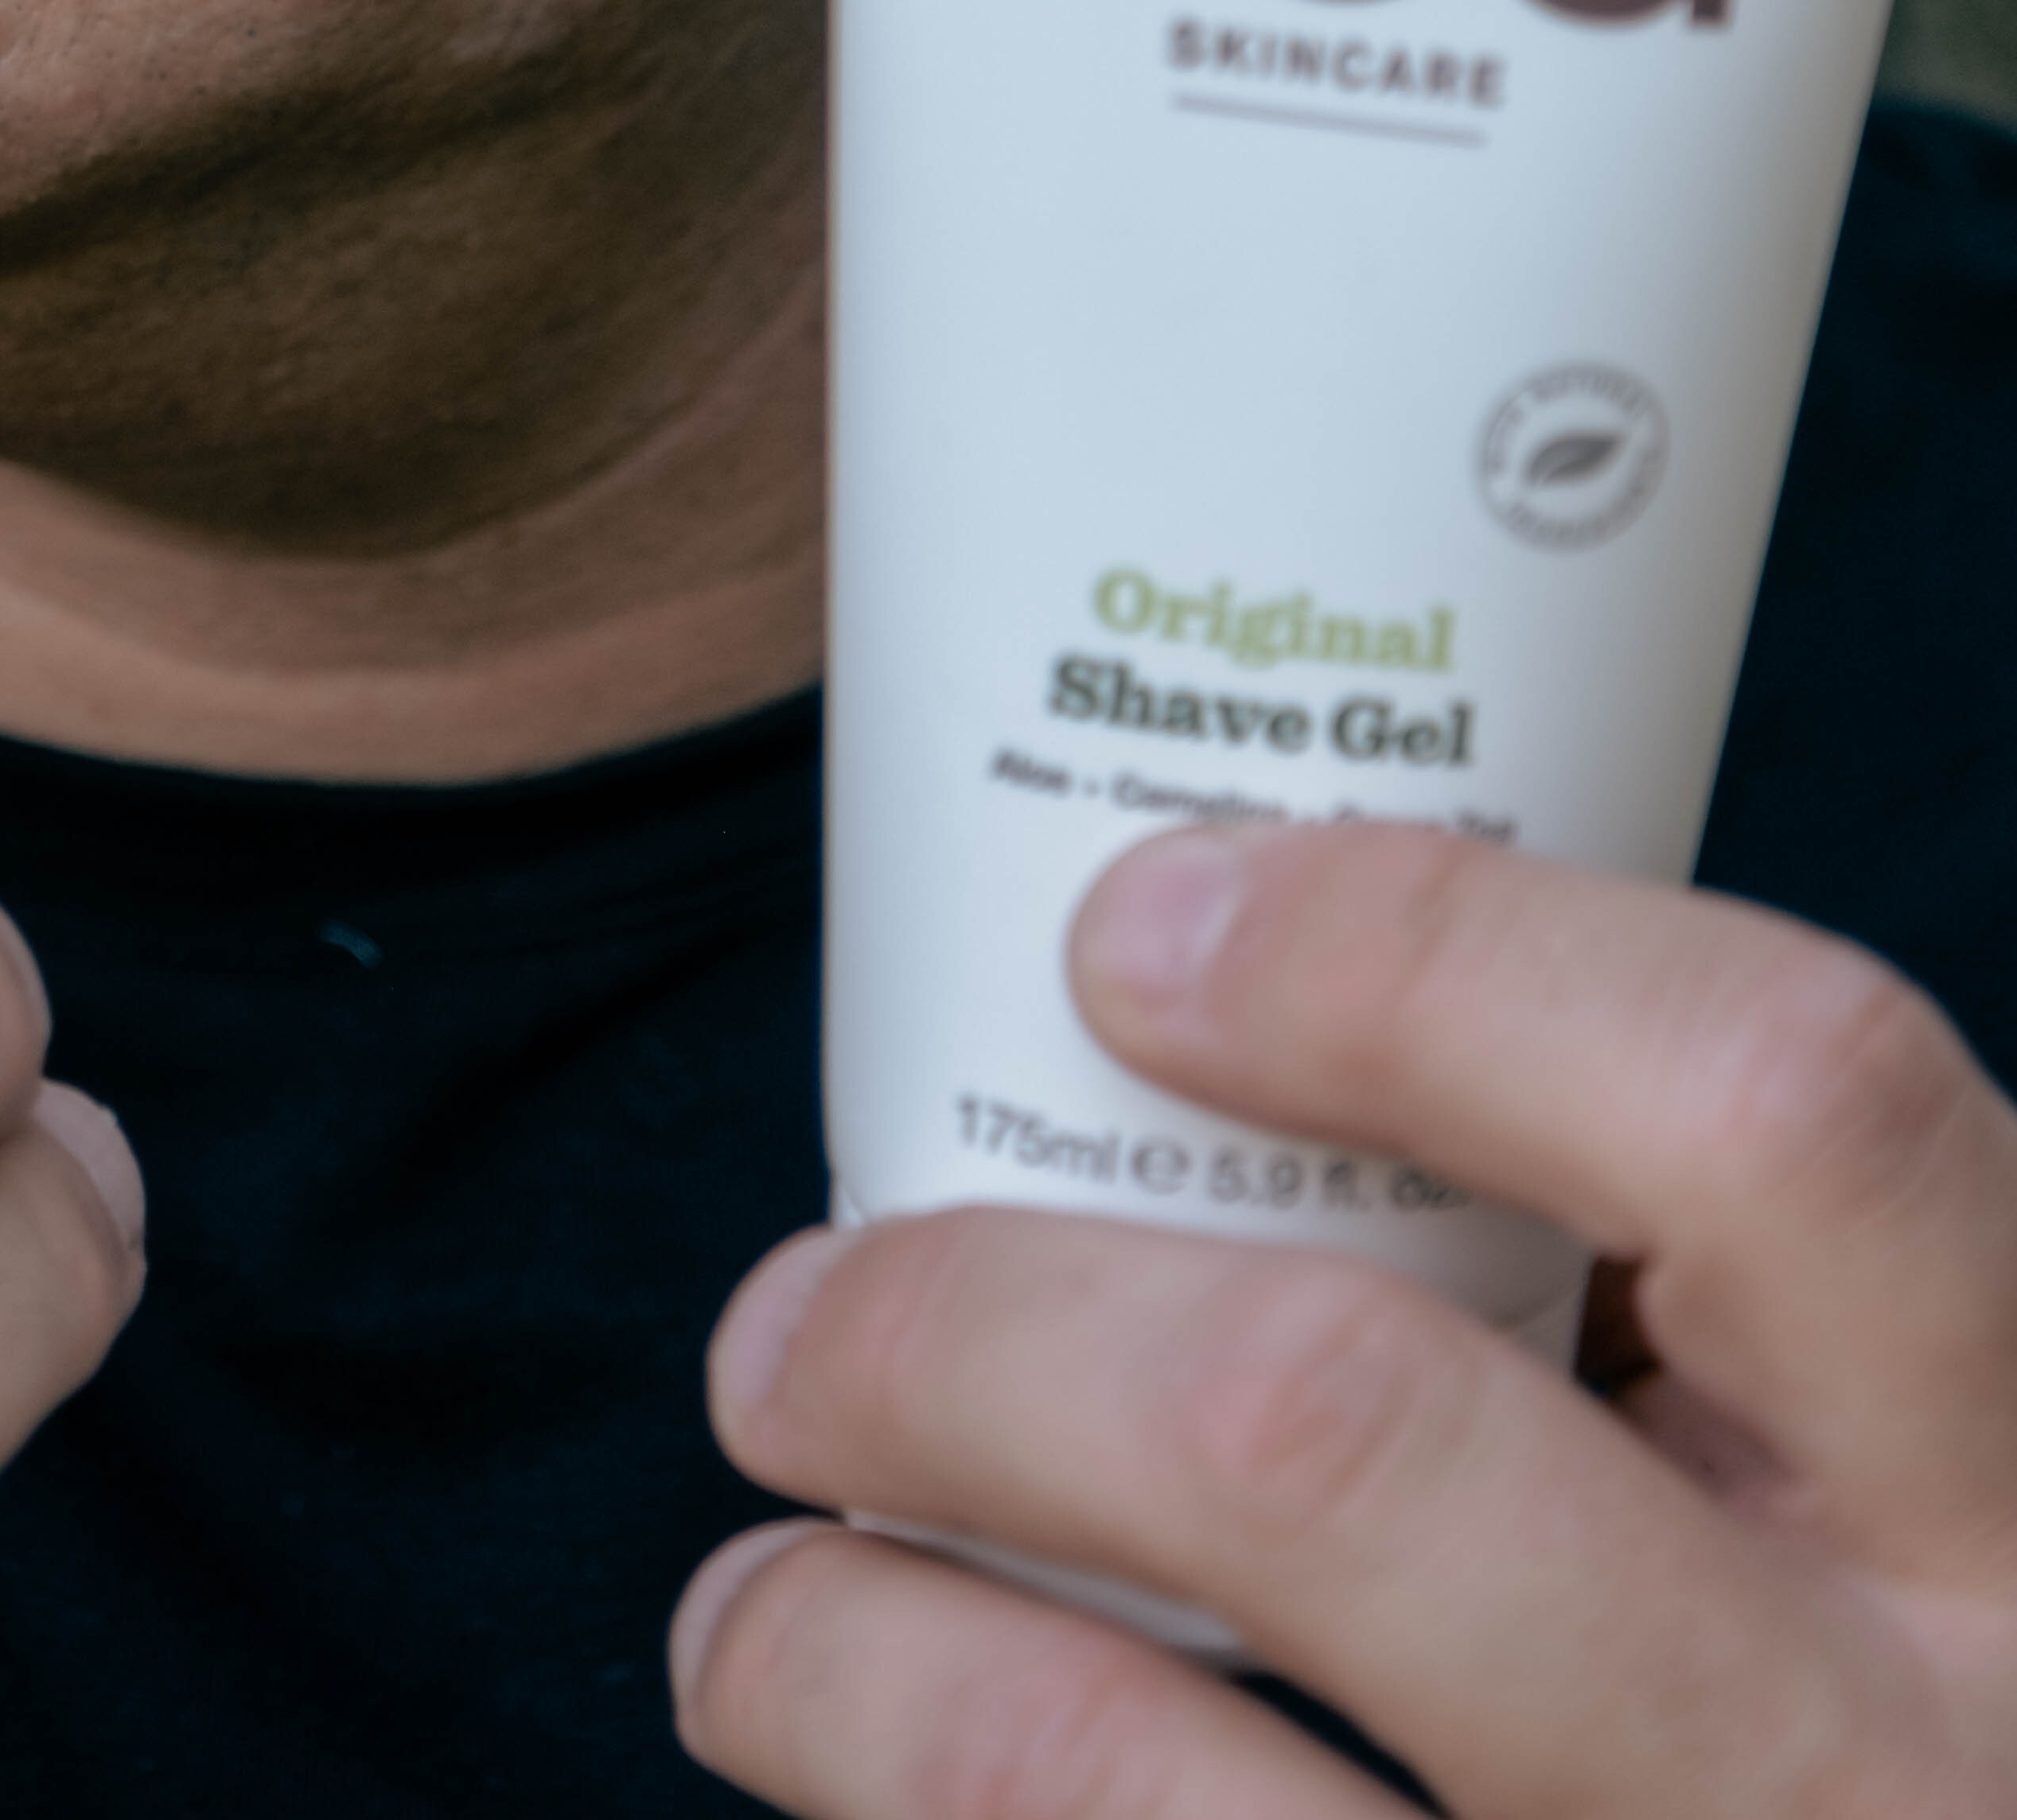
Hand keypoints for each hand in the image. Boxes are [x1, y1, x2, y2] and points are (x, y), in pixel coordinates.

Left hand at [674, 821, 2016, 1811]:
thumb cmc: (1876, 1707)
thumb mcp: (1896, 1464)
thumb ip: (1671, 1296)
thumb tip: (1195, 1027)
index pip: (1774, 1101)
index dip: (1415, 962)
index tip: (1131, 927)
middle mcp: (1906, 1762)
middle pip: (1347, 1445)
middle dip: (985, 1342)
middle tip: (800, 1323)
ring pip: (1154, 1805)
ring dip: (874, 1678)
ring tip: (757, 1615)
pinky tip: (891, 1804)